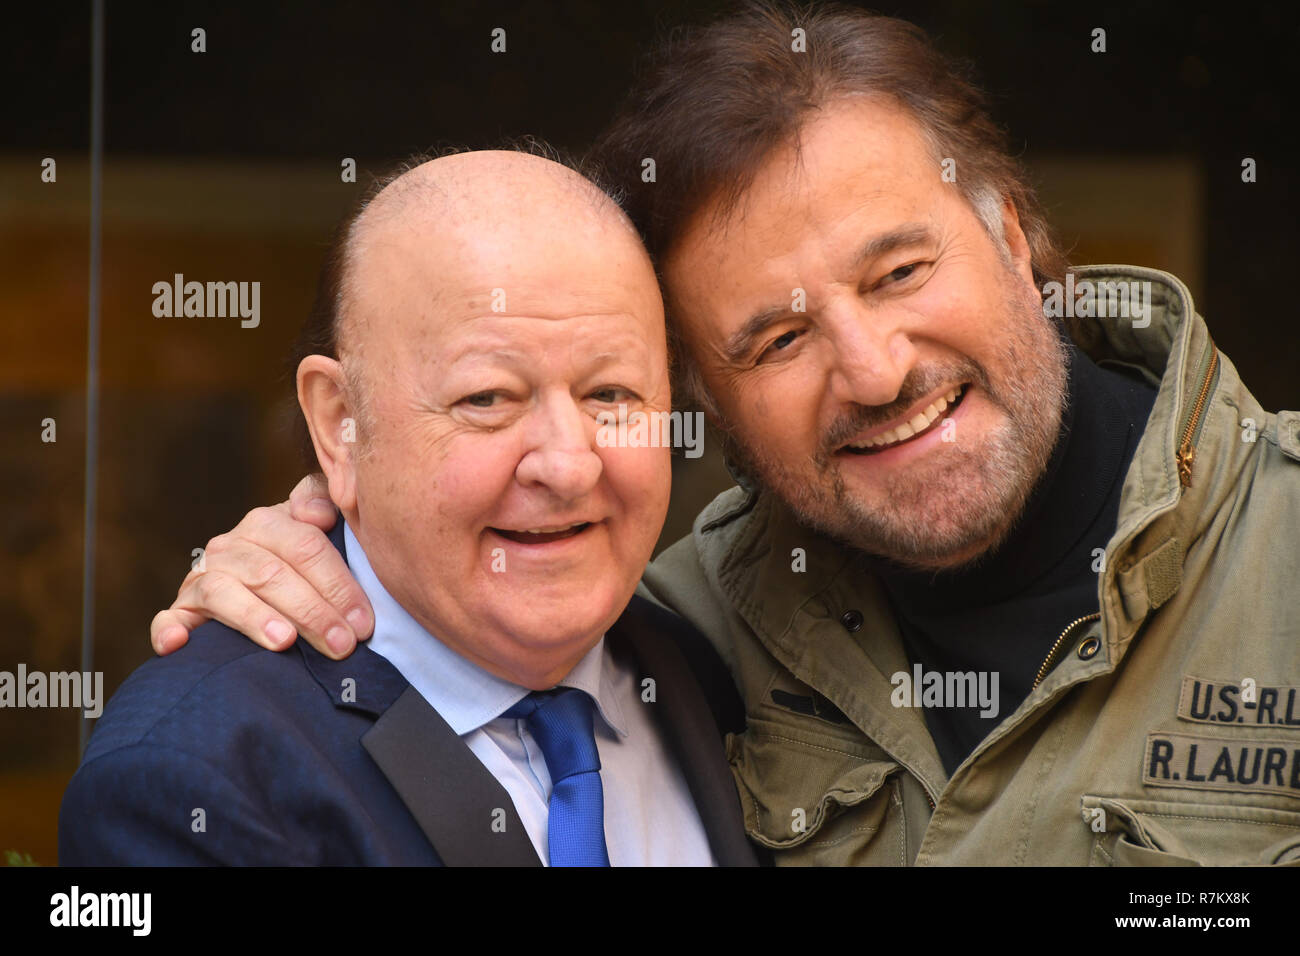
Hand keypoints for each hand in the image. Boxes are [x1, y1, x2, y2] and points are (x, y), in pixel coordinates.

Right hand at [149, 474, 373, 659]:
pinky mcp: (181, 611)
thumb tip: (317, 513)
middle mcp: (230, 546)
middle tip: (342, 645)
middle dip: (312, 612)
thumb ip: (323, 502)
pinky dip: (169, 630)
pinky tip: (179, 644)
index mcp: (266, 523)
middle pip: (271, 574)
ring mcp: (201, 578)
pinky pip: (168, 619)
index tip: (363, 622)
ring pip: (225, 593)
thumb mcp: (317, 528)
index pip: (306, 548)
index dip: (338, 585)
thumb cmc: (299, 562)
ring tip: (285, 643)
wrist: (258, 582)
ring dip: (255, 618)